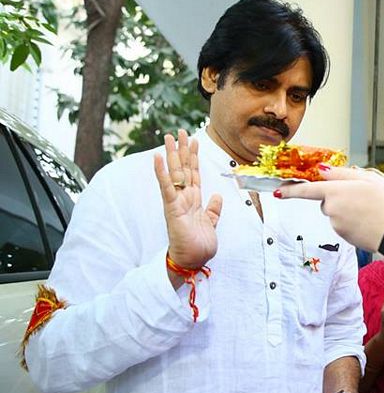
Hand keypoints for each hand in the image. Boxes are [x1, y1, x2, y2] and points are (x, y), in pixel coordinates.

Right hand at [153, 130, 222, 268]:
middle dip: (182, 149)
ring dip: (172, 154)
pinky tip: (157, 158)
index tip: (194, 140)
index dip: (194, 157)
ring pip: (175, 173)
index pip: (194, 173)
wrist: (193, 261)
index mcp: (194, 200)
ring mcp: (176, 201)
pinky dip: (162, 172)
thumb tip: (217, 196)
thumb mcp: (211, 223)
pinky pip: (166, 187)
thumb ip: (213, 209)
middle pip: (183, 168)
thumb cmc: (199, 245)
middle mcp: (184, 198)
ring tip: (169, 137)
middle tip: (180, 131)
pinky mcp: (171, 208)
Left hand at [276, 166, 383, 252]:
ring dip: (347, 211)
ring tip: (370, 210)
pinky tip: (368, 222)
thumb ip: (342, 173)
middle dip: (338, 198)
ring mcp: (337, 225)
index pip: (307, 190)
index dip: (291, 191)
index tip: (278, 192)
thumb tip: (323, 171)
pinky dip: (352, 223)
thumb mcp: (368, 179)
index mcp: (336, 191)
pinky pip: (343, 226)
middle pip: (326, 201)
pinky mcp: (343, 237)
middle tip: (362, 197)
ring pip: (335, 214)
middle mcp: (332, 209)